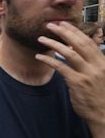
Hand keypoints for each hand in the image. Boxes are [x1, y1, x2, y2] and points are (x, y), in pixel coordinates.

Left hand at [35, 21, 104, 137]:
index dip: (75, 31)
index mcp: (102, 62)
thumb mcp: (100, 75)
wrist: (104, 114)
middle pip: (78, 44)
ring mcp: (87, 74)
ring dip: (53, 44)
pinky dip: (49, 60)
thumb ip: (90, 63)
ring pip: (69, 53)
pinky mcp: (77, 83)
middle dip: (63, 32)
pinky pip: (61, 67)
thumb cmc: (99, 94)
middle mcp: (96, 66)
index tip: (64, 23)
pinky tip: (39, 56)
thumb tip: (75, 51)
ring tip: (41, 38)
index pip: (87, 42)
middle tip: (50, 25)